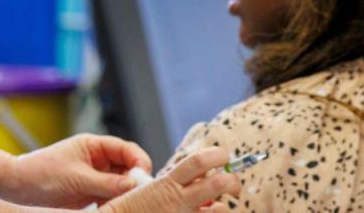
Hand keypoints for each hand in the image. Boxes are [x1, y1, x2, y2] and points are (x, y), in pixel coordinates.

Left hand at [2, 133, 152, 207]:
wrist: (17, 187)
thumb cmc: (42, 174)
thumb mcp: (77, 178)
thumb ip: (106, 182)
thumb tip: (134, 184)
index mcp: (94, 145)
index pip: (126, 150)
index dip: (139, 162)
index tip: (143, 179)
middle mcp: (97, 159)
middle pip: (127, 167)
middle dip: (134, 181)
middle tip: (137, 196)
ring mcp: (93, 176)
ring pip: (120, 184)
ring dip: (125, 194)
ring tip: (123, 205)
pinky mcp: (89, 192)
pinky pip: (110, 196)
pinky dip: (114, 203)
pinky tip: (111, 209)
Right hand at [99, 147, 239, 212]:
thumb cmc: (129, 210)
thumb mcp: (148, 191)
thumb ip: (171, 185)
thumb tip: (198, 180)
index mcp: (167, 184)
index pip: (198, 162)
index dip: (216, 155)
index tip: (223, 157)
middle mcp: (177, 200)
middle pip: (217, 183)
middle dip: (232, 181)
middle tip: (233, 184)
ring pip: (220, 210)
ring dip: (225, 207)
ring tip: (221, 206)